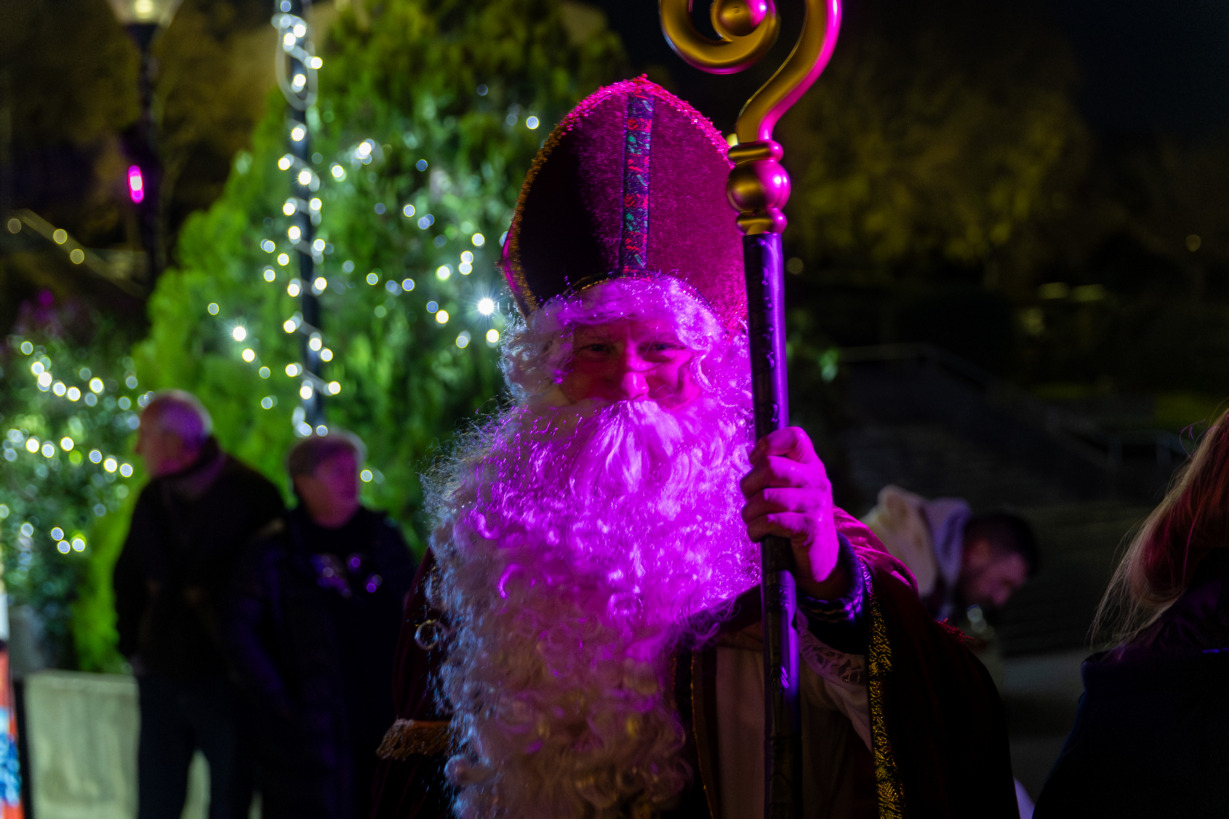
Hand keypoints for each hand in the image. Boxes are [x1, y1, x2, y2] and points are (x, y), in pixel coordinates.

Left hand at [739, 427, 844, 598]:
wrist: (821, 557)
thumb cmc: (796, 517)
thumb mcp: (793, 488)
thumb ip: (777, 471)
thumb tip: (752, 458)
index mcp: (811, 464)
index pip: (794, 437)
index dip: (768, 444)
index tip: (755, 461)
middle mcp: (816, 479)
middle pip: (770, 467)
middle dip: (749, 485)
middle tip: (750, 500)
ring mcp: (815, 503)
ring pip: (765, 497)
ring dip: (749, 513)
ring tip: (752, 521)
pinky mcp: (810, 527)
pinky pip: (770, 521)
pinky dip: (755, 529)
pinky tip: (757, 534)